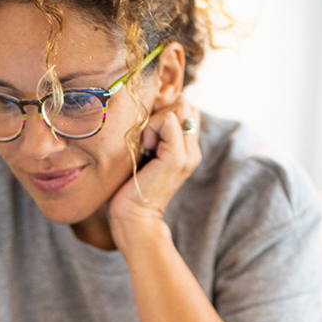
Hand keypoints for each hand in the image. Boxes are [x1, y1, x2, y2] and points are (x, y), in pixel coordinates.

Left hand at [109, 97, 200, 250]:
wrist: (133, 218)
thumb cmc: (130, 187)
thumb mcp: (143, 153)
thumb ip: (151, 133)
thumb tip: (146, 107)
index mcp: (186, 148)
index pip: (184, 107)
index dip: (163, 109)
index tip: (146, 131)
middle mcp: (192, 149)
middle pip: (185, 103)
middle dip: (161, 109)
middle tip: (145, 135)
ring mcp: (188, 153)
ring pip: (180, 107)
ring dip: (156, 118)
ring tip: (145, 142)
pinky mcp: (178, 157)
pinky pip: (168, 120)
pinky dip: (151, 127)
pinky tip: (144, 147)